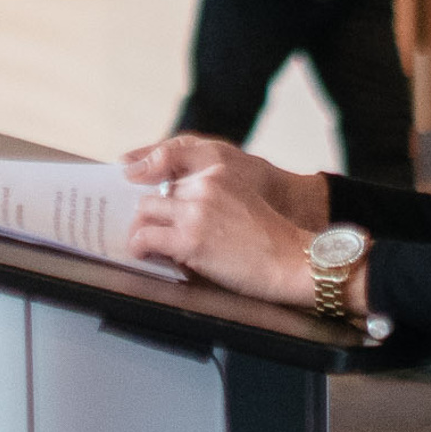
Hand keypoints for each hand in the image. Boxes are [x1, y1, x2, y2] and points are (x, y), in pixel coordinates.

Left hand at [126, 151, 325, 306]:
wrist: (291, 261)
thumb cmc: (271, 240)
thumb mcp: (241, 199)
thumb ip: (212, 196)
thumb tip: (177, 213)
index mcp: (218, 171)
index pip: (172, 171)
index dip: (156, 188)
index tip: (147, 200)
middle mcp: (204, 185)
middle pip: (155, 193)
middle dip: (149, 213)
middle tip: (147, 229)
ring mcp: (195, 211)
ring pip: (145, 212)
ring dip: (141, 228)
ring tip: (143, 243)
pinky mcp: (189, 239)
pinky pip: (146, 238)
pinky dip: (139, 247)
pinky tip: (142, 254)